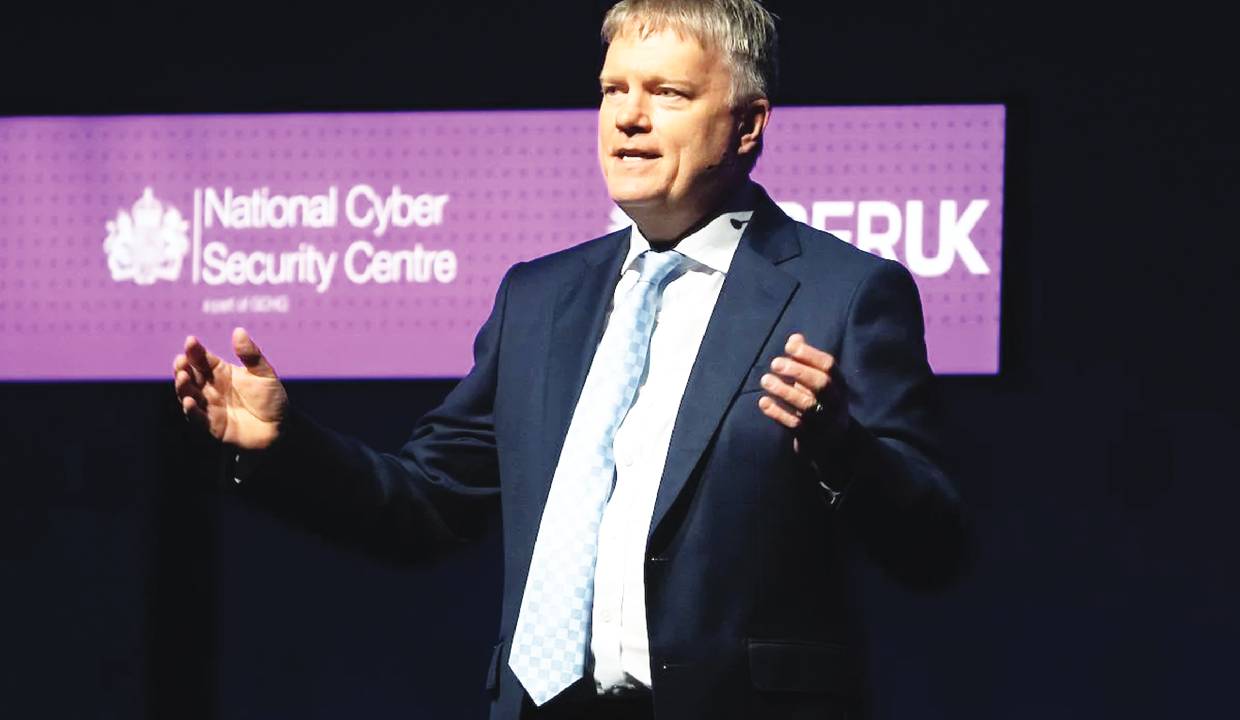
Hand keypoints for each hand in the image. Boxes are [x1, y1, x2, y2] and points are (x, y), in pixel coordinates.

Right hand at [172, 327, 287, 449]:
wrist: (280, 429)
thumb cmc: (271, 399)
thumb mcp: (264, 374)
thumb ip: (251, 355)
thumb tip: (238, 330)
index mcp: (220, 372)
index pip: (202, 359)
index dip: (195, 350)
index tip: (191, 341)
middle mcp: (210, 388)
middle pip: (190, 375)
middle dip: (182, 367)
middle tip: (181, 360)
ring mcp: (209, 406)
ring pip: (188, 395)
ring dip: (183, 386)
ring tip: (183, 376)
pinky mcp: (212, 426)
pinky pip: (198, 418)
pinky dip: (192, 410)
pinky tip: (189, 401)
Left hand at [758, 333, 849, 442]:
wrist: (832, 443)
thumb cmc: (820, 402)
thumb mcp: (818, 382)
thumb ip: (807, 360)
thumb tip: (794, 338)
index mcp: (840, 384)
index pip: (828, 366)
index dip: (809, 354)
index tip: (789, 346)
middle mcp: (836, 402)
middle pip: (821, 384)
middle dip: (798, 371)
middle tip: (775, 363)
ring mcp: (825, 421)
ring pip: (807, 405)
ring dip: (784, 391)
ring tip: (765, 380)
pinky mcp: (811, 437)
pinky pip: (794, 424)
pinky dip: (777, 413)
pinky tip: (763, 402)